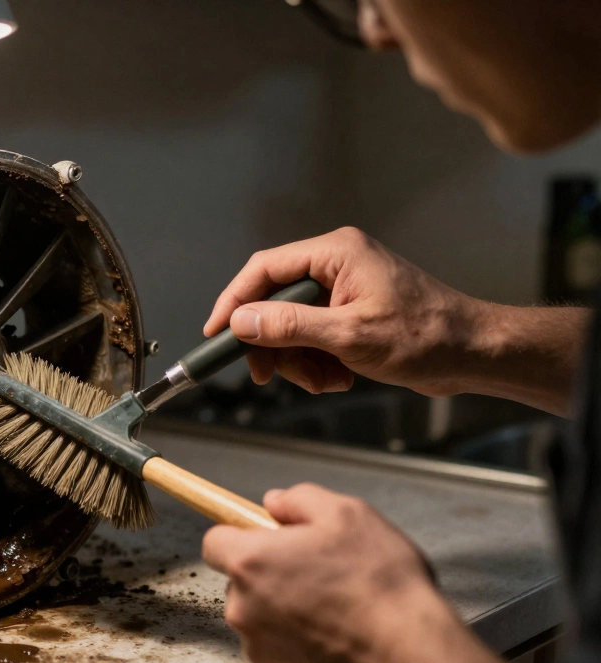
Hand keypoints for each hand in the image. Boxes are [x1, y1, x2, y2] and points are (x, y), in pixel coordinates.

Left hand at [202, 483, 553, 662]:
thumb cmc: (381, 583)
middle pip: (240, 581)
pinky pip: (278, 650)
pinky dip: (298, 643)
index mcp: (251, 561)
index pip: (215, 540)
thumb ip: (300, 499)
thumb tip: (275, 502)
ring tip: (333, 607)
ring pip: (260, 617)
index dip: (240, 534)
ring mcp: (258, 647)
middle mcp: (243, 607)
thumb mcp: (348, 514)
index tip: (264, 537)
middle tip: (316, 572)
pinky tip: (334, 636)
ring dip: (284, 610)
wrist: (410, 655)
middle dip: (269, 574)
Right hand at [203, 227, 482, 396]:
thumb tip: (241, 322)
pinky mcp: (351, 312)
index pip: (264, 269)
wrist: (475, 354)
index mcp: (336, 253)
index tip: (216, 334)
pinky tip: (338, 378)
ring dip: (298, 360)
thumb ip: (290, 326)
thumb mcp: (349, 336)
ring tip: (323, 381)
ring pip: (291, 325)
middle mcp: (337, 264)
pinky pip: (313, 336)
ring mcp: (344, 288)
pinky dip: (317, 363)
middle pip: (274, 301)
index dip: (234, 302)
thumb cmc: (426, 337)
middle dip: (272, 344)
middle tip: (266, 376)